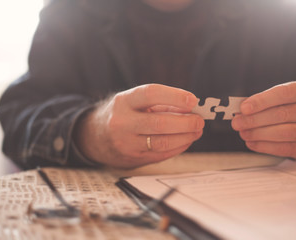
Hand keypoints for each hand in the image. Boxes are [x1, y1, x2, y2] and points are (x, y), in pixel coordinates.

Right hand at [75, 84, 203, 167]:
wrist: (96, 137)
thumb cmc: (123, 115)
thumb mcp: (135, 102)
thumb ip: (162, 103)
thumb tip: (191, 108)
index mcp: (123, 101)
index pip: (151, 94)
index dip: (174, 96)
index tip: (193, 100)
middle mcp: (122, 122)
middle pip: (159, 123)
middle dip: (185, 122)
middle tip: (199, 120)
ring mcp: (126, 143)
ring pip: (162, 142)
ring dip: (185, 137)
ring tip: (197, 130)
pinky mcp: (133, 159)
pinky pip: (161, 155)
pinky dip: (179, 147)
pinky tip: (187, 140)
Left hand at [231, 81, 295, 159]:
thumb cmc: (292, 105)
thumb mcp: (282, 96)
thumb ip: (263, 101)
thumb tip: (241, 111)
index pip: (284, 93)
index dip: (262, 101)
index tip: (244, 108)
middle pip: (282, 114)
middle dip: (255, 120)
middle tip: (237, 123)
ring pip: (284, 133)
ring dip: (259, 134)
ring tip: (243, 133)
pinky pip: (285, 148)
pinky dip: (265, 147)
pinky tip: (252, 143)